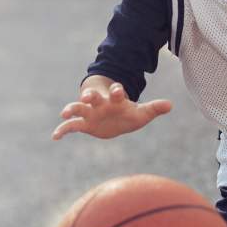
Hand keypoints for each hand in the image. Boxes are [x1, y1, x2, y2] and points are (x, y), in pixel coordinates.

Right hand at [51, 79, 171, 139]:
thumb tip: (171, 105)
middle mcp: (100, 104)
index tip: (119, 90)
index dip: (117, 91)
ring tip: (64, 113)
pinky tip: (55, 137)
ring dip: (71, 109)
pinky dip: (62, 130)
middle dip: (89, 97)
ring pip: (78, 108)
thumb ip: (153, 108)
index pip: (116, 93)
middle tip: (86, 96)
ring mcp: (90, 113)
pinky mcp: (84, 124)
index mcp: (115, 100)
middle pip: (93, 98)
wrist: (112, 117)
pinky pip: (71, 126)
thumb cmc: (127, 113)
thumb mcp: (141, 113)